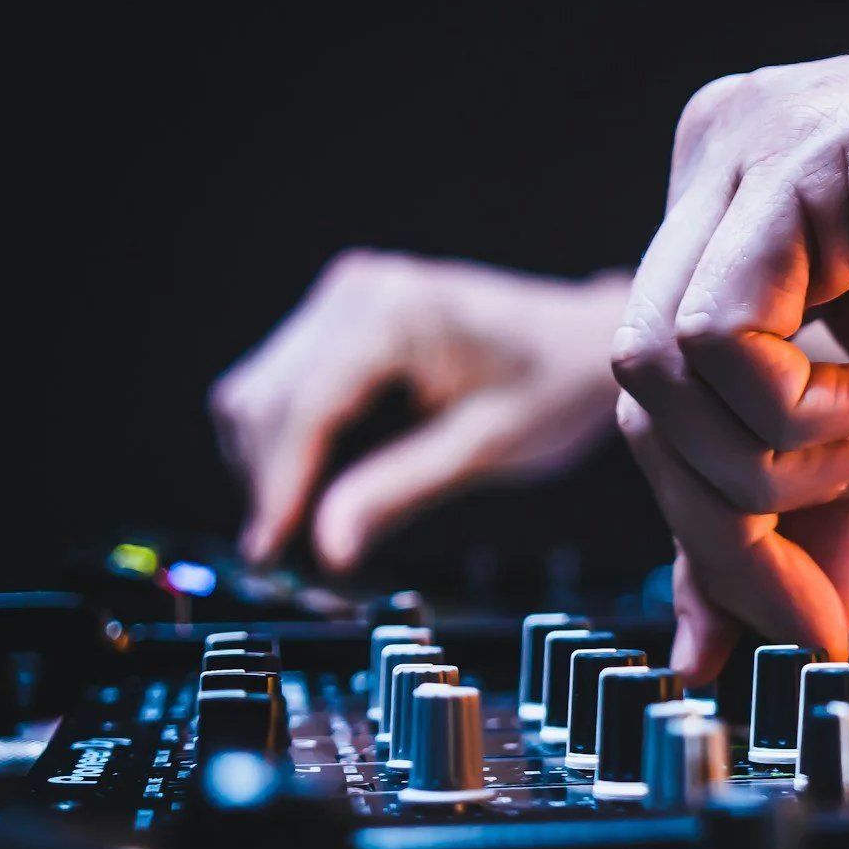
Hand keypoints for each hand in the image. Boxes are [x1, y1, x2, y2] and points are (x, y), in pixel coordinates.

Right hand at [211, 251, 629, 569]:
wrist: (587, 342)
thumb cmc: (556, 385)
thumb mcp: (485, 448)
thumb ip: (398, 491)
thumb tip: (327, 548)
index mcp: (396, 313)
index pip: (304, 409)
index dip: (279, 486)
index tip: (270, 551)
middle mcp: (358, 292)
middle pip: (266, 402)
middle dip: (270, 481)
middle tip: (291, 555)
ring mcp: (346, 298)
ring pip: (260, 395)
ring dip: (271, 462)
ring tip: (310, 523)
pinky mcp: (344, 317)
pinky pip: (285, 385)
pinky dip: (290, 440)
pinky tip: (323, 483)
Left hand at [609, 0, 848, 674]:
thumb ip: (848, 510)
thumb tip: (779, 632)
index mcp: (742, 224)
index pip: (663, 408)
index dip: (712, 543)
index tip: (803, 631)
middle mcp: (721, 173)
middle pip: (642, 401)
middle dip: (728, 535)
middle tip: (824, 597)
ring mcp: (749, 151)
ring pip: (657, 374)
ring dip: (771, 470)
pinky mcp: (803, 153)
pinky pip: (718, 333)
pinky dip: (793, 412)